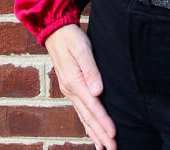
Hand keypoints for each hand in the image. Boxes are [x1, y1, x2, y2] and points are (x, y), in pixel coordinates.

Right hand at [45, 23, 116, 149]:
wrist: (56, 32)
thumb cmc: (71, 38)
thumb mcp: (82, 49)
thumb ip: (91, 70)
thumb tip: (98, 91)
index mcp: (74, 82)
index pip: (92, 106)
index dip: (103, 121)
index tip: (114, 134)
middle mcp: (71, 90)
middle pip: (88, 117)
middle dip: (101, 134)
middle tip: (113, 149)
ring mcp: (70, 91)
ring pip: (84, 117)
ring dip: (95, 133)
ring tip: (104, 148)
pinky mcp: (72, 89)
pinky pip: (80, 111)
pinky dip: (87, 125)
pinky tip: (92, 133)